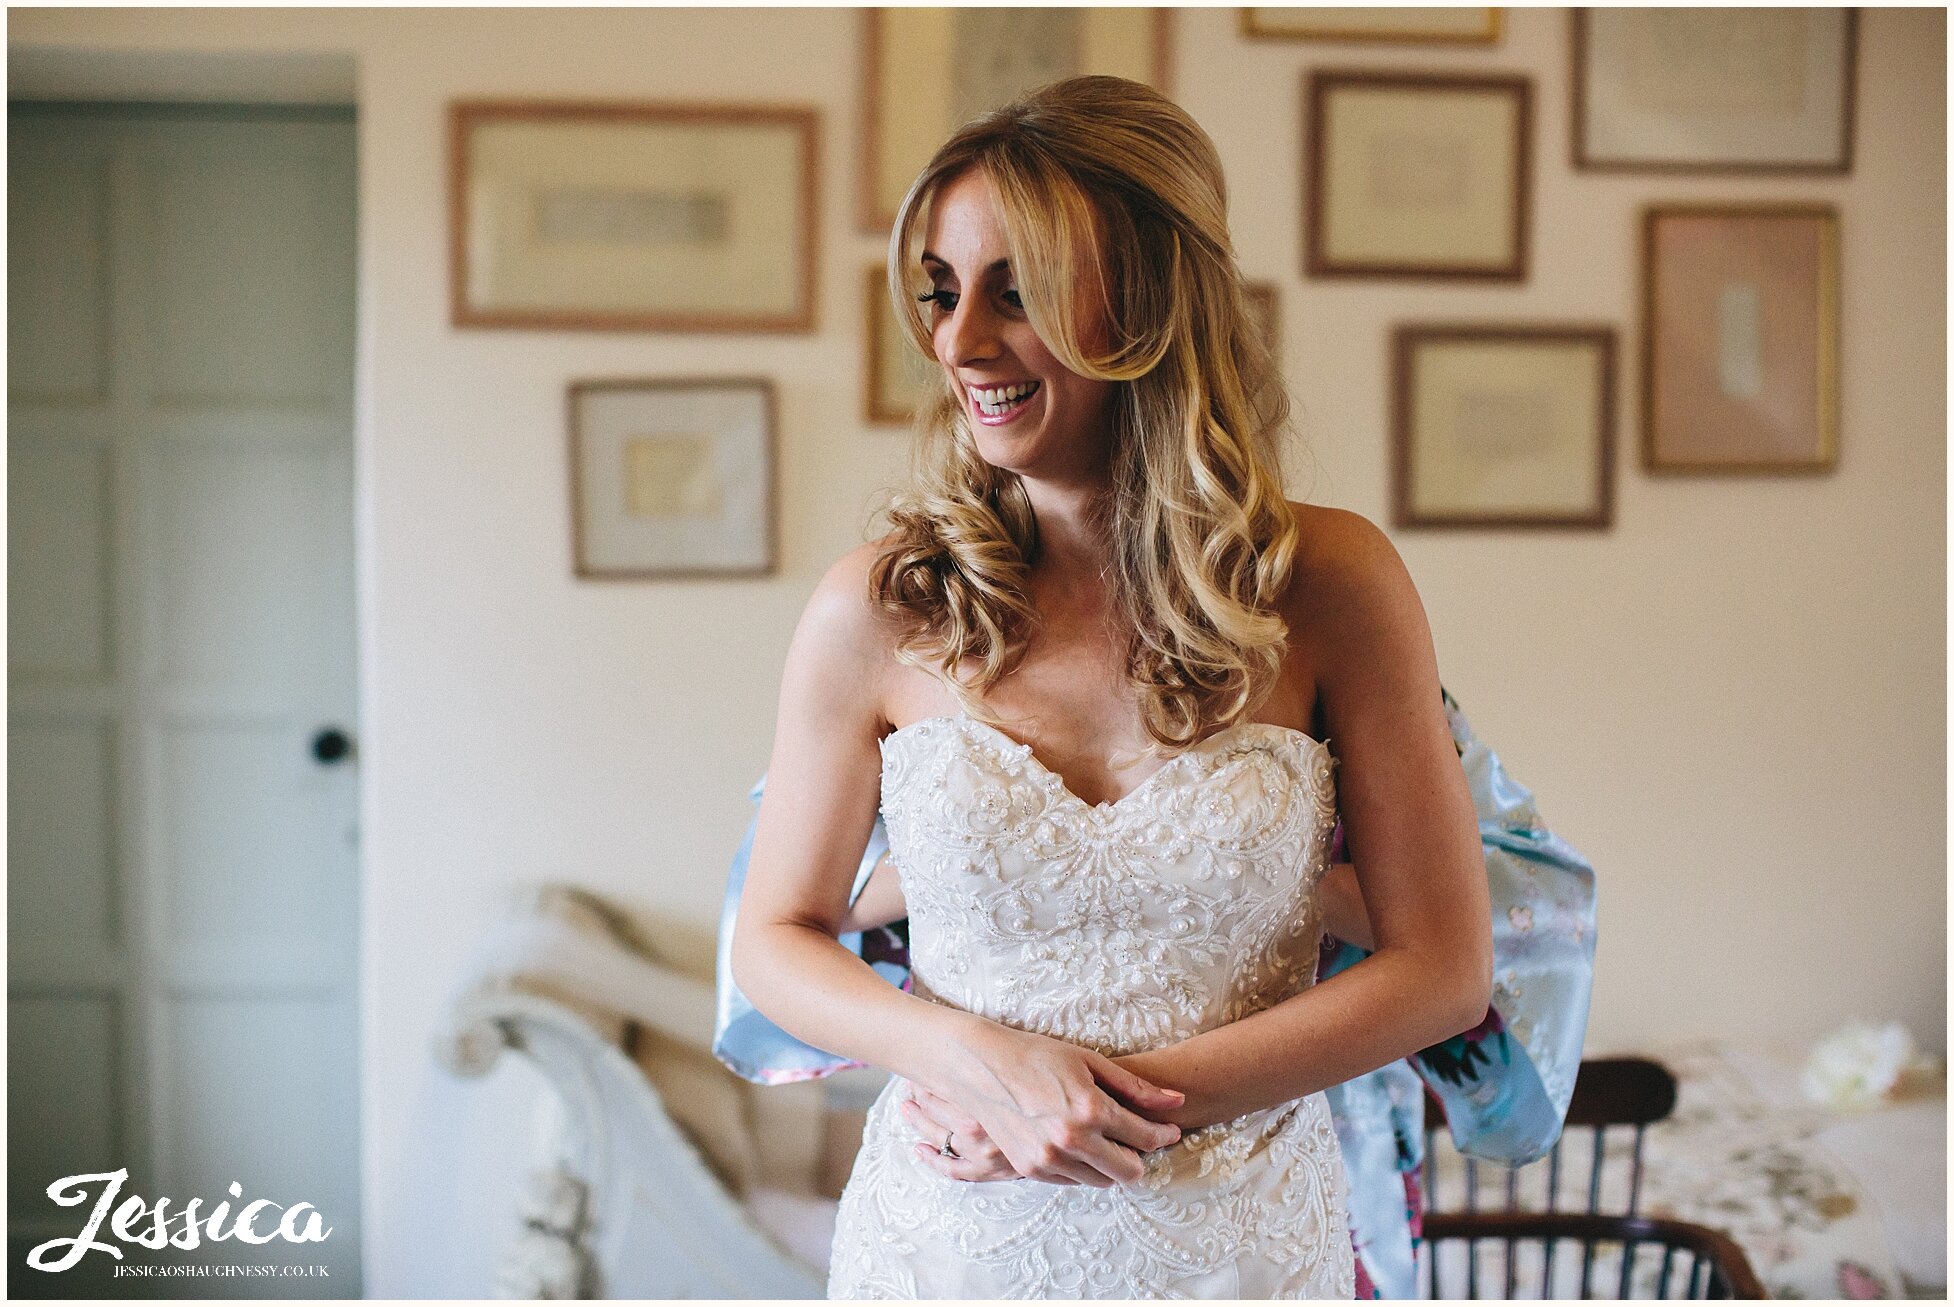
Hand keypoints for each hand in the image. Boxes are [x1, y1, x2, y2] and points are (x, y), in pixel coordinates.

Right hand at [919, 1020, 1185, 1187]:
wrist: (982, 1066)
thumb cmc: (1037, 1055)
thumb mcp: (1090, 1062)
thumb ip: (1136, 1087)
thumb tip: (1177, 1101)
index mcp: (1090, 1109)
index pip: (1145, 1137)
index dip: (1163, 1135)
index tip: (1168, 1130)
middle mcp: (1072, 1140)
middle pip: (1129, 1172)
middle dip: (1141, 1157)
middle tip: (1138, 1139)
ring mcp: (1049, 1159)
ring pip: (1102, 1181)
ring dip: (1112, 1164)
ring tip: (1108, 1140)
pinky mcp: (1031, 1169)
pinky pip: (1072, 1181)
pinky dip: (1083, 1168)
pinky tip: (1080, 1145)